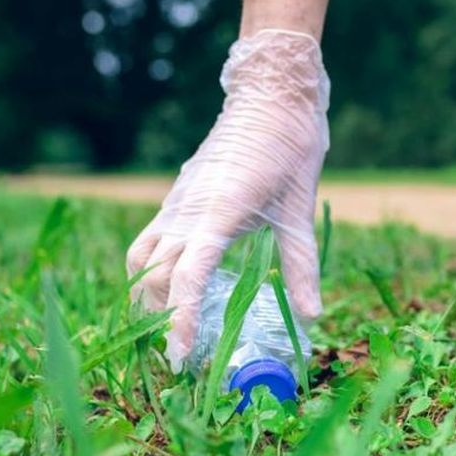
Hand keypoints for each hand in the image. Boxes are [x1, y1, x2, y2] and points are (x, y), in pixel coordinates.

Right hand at [126, 30, 329, 370]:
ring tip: (170, 330)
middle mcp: (186, 210)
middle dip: (159, 320)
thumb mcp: (300, 210)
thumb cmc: (291, 147)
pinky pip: (149, 241)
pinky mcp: (177, 197)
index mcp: (217, 214)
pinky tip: (174, 289)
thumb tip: (313, 316)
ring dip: (147, 297)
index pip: (186, 278)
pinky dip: (152, 271)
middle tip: (180, 359)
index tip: (182, 356)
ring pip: (142, 260)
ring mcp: (177, 202)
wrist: (272, 95)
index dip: (180, 321)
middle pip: (154, 278)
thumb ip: (301, 266)